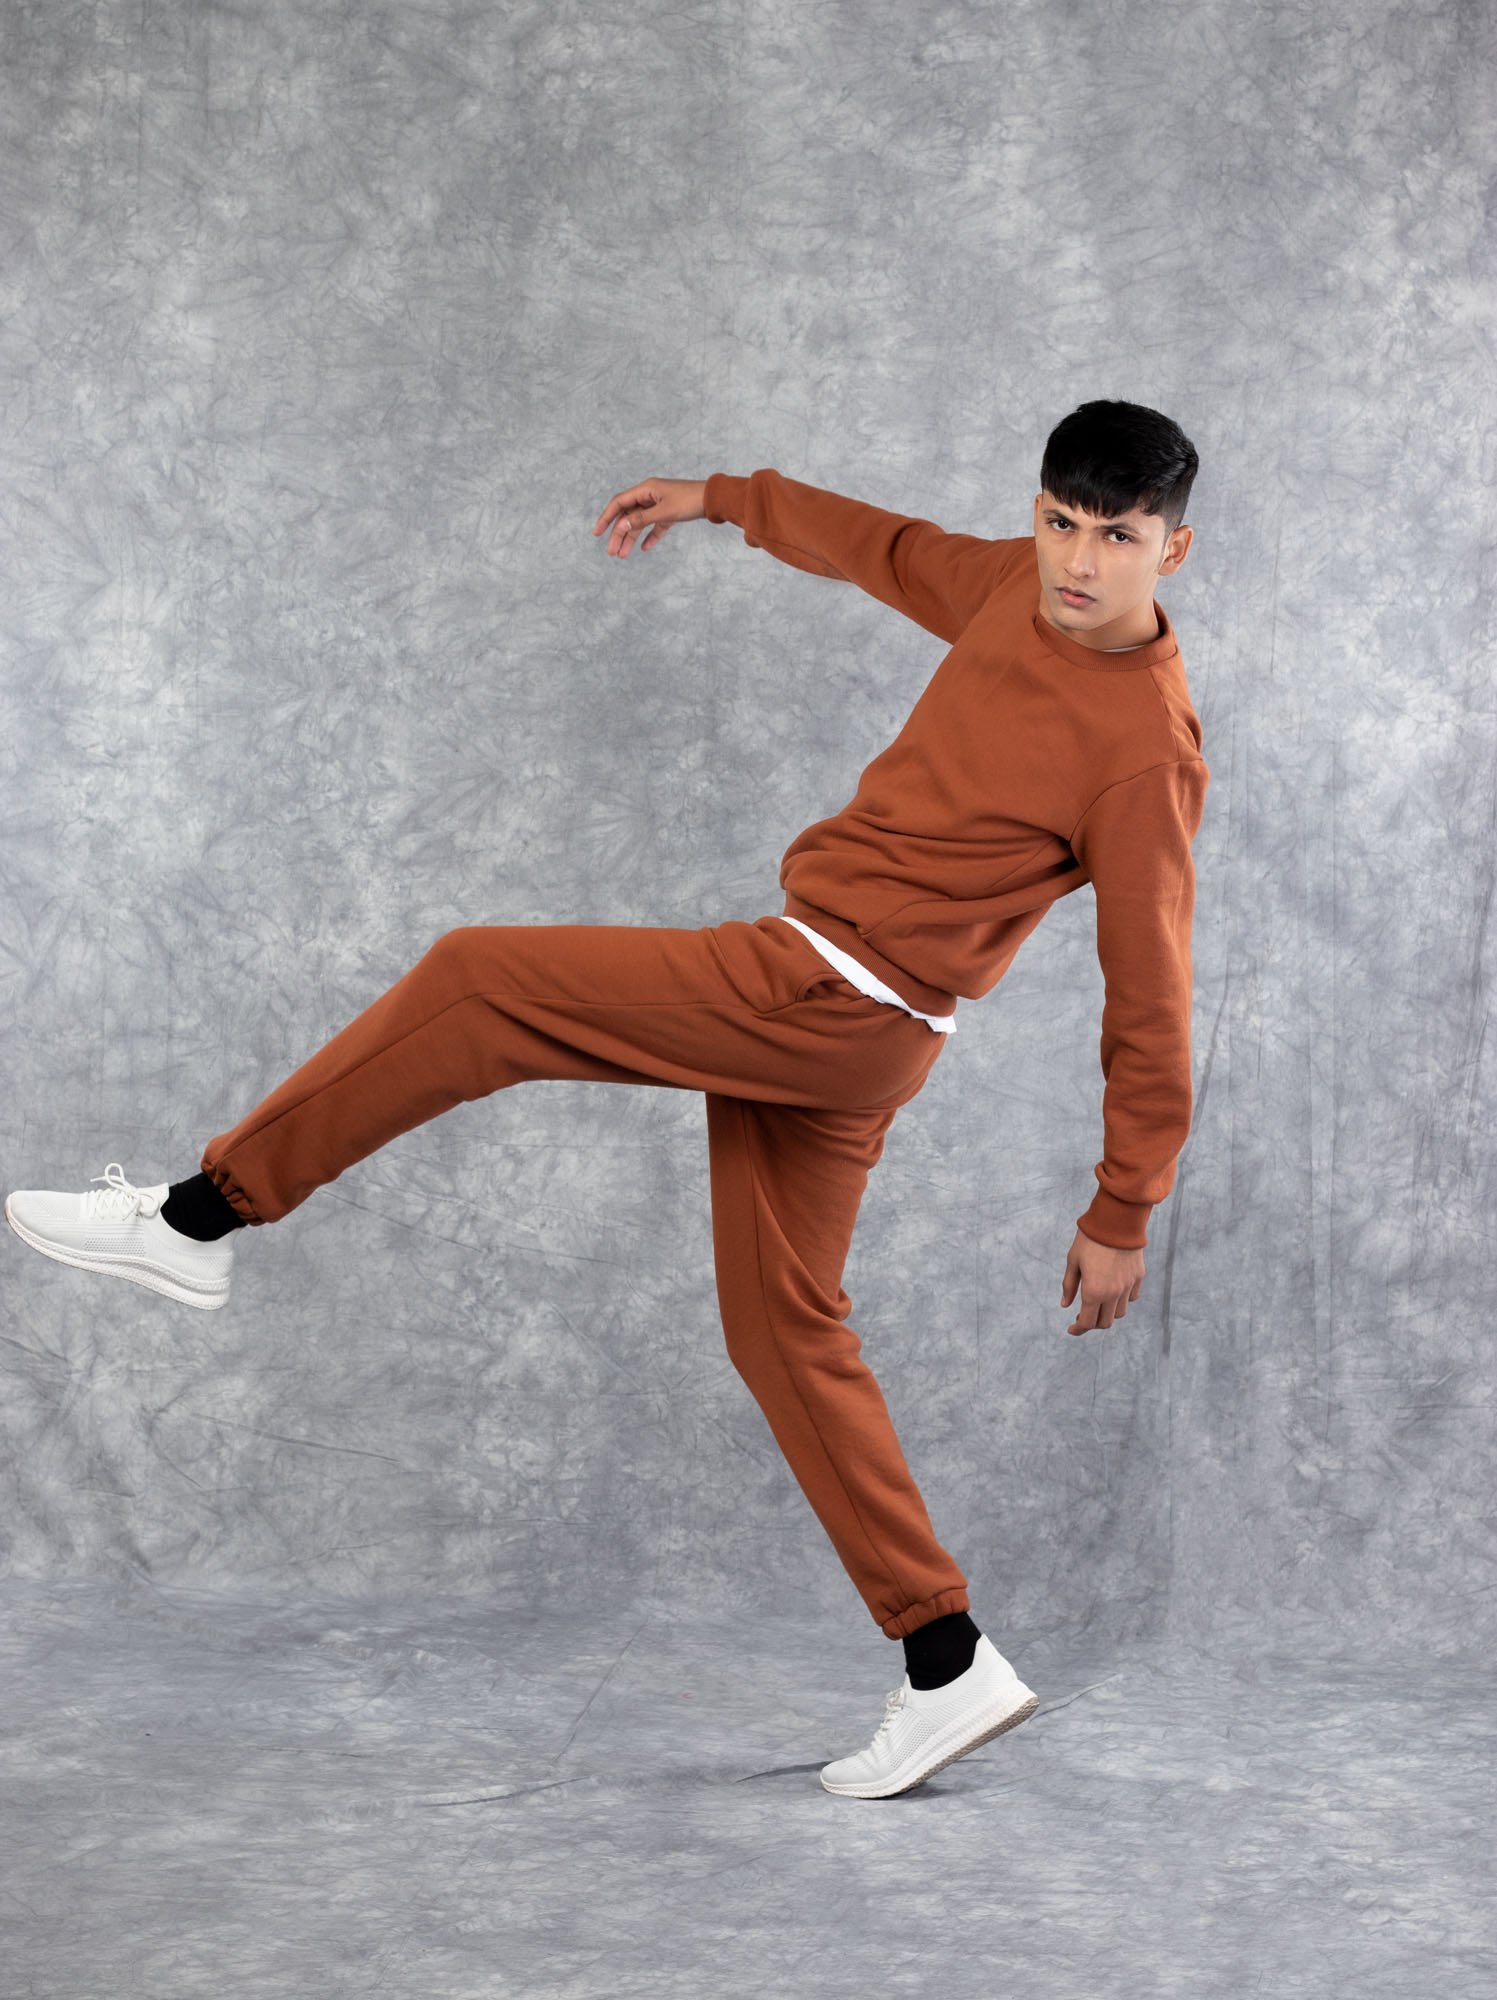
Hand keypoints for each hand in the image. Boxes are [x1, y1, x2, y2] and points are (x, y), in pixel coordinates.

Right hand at [592, 477, 707, 556]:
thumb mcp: (663, 512)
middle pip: (627, 516)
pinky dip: (649, 537)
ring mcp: (659, 505)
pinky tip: (644, 548)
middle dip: (618, 534)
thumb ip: (641, 519)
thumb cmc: (690, 501)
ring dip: (631, 539)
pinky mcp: (669, 513)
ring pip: (640, 523)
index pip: (619, 503)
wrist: (714, 499)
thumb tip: (621, 526)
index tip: (597, 533)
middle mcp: (650, 495)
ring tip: (623, 556)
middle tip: (612, 552)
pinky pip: (655, 526)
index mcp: (645, 489)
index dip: (606, 518)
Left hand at [1060, 1228, 1143, 1334]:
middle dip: (1092, 1323)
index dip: (1078, 1329)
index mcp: (1094, 1291)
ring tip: (1098, 1302)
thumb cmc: (1089, 1239)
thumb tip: (1065, 1305)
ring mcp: (1128, 1286)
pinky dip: (1122, 1300)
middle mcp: (1113, 1293)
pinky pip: (1131, 1297)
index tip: (1071, 1329)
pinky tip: (1113, 1290)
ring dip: (1107, 1313)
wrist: (1117, 1220)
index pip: (1087, 1323)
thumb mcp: (1073, 1261)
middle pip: (1105, 1322)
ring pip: (1119, 1312)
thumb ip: (1069, 1286)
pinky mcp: (1138, 1277)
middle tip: (1083, 1316)